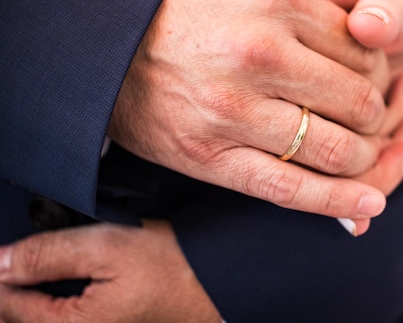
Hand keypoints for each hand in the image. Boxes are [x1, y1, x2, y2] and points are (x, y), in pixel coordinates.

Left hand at [0, 221, 220, 322]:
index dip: (0, 271)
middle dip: (17, 283)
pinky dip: (59, 293)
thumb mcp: (109, 247)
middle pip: (23, 315)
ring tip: (43, 260)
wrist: (220, 280)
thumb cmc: (174, 265)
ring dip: (36, 289)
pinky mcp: (110, 322)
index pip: (7, 305)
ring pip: (46, 314)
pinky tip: (67, 272)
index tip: (2, 248)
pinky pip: (70, 312)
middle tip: (22, 252)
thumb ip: (48, 254)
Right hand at [108, 0, 402, 221]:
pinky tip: (369, 205)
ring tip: (362, 153)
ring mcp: (234, 110)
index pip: (364, 50)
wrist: (111, 43)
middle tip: (371, 119)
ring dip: (364, 158)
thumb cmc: (193, 10)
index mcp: (277, 4)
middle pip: (358, 101)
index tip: (373, 81)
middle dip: (378, 116)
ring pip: (334, 149)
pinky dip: (337, 203)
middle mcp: (259, 55)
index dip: (381, 72)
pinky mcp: (211, 156)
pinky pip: (289, 189)